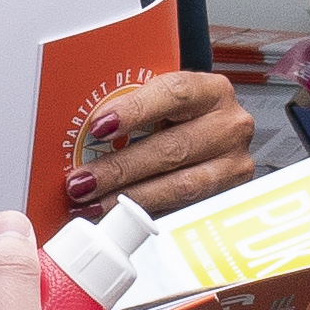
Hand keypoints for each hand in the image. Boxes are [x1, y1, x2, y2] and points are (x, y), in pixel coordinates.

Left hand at [78, 68, 257, 216]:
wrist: (209, 138)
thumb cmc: (175, 120)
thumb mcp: (159, 104)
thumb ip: (129, 111)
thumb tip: (76, 132)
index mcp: (211, 91)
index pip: (175, 93)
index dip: (135, 110)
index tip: (99, 126)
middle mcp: (230, 126)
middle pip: (173, 147)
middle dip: (121, 167)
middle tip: (82, 181)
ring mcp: (233, 165)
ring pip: (180, 186)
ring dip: (130, 197)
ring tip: (93, 204)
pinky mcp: (227, 199)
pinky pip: (183, 212)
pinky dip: (146, 216)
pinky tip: (118, 218)